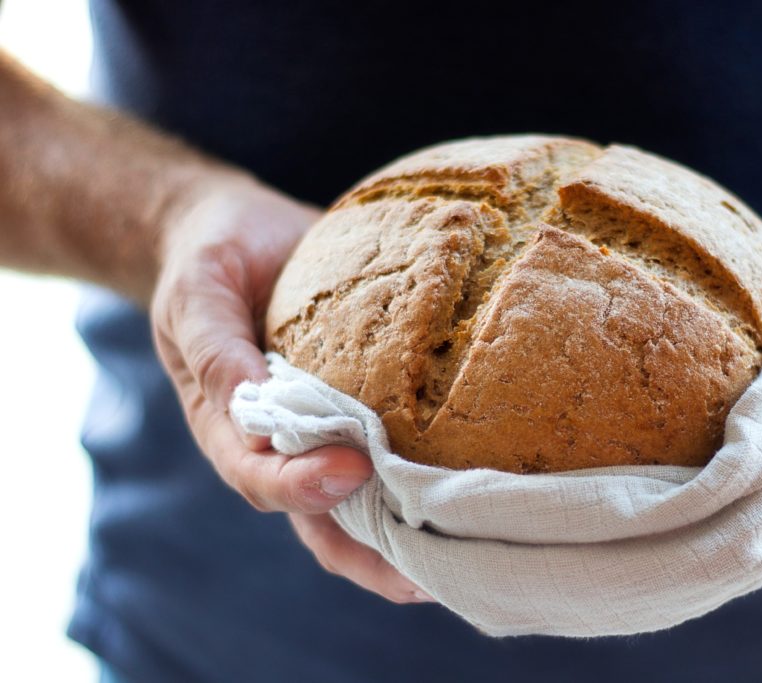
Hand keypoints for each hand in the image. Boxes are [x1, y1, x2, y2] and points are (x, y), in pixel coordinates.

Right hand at [150, 177, 431, 602]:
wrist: (241, 235)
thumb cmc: (212, 259)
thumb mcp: (198, 291)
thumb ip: (214, 345)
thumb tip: (250, 401)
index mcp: (227, 425)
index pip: (259, 476)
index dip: (302, 484)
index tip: (353, 466)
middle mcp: (281, 445)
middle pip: (321, 521)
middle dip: (373, 556)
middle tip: (430, 574)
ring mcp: (326, 435)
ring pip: (366, 508)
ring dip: (410, 541)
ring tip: (469, 558)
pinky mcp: (366, 410)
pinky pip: (396, 458)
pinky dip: (428, 484)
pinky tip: (477, 496)